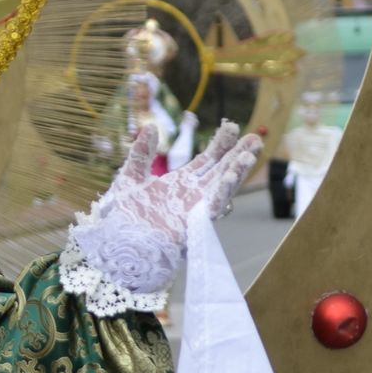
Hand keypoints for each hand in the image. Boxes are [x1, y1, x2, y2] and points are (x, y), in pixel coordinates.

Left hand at [77, 121, 263, 287]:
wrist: (117, 246)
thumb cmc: (122, 217)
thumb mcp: (130, 177)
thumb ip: (141, 153)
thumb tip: (151, 128)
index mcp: (180, 183)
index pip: (208, 160)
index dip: (221, 144)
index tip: (232, 126)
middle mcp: (193, 195)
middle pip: (221, 171)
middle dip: (238, 155)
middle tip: (254, 138)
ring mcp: (195, 209)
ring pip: (223, 187)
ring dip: (237, 171)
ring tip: (249, 154)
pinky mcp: (193, 224)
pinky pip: (212, 206)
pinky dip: (222, 191)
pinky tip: (231, 175)